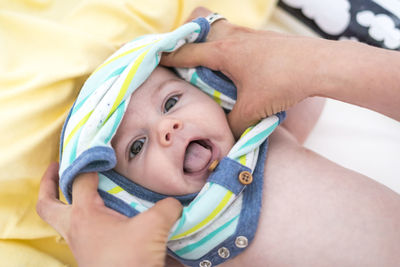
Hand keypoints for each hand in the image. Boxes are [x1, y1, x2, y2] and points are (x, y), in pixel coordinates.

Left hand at [36, 162, 182, 266]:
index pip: (80, 180)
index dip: (88, 163)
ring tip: (78, 189)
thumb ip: (166, 207)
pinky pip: (76, 230)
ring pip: (59, 219)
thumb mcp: (153, 227)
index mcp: (85, 215)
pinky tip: (102, 215)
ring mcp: (79, 243)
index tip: (99, 152)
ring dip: (64, 203)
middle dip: (48, 184)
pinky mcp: (88, 254)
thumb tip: (173, 202)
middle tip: (56, 168)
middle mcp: (76, 228)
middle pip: (47, 204)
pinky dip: (83, 218)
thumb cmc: (130, 260)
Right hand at [161, 8, 337, 136]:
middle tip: (182, 57)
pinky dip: (228, 46)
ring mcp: (249, 34)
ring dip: (208, 41)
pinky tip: (237, 65)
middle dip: (186, 40)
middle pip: (199, 28)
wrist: (319, 65)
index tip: (154, 59)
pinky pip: (236, 36)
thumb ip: (232, 124)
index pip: (186, 51)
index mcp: (222, 51)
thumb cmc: (282, 83)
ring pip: (219, 28)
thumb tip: (225, 136)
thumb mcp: (252, 109)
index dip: (167, 57)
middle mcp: (233, 36)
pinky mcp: (263, 38)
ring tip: (208, 61)